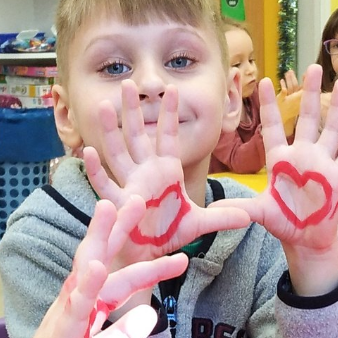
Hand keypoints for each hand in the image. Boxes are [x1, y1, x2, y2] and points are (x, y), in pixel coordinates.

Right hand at [0, 199, 190, 337]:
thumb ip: (125, 334)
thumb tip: (151, 312)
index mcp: (81, 309)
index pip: (113, 273)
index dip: (137, 254)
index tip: (164, 237)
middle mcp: (70, 306)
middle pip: (95, 258)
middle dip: (116, 228)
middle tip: (139, 197)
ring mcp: (62, 321)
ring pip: (84, 274)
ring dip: (98, 241)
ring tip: (112, 210)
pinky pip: (74, 311)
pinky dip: (86, 288)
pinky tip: (98, 269)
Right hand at [83, 80, 250, 272]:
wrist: (148, 254)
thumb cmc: (168, 234)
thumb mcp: (199, 223)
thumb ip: (221, 217)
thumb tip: (249, 217)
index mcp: (165, 170)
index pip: (168, 136)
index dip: (169, 113)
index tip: (172, 88)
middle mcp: (145, 172)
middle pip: (137, 135)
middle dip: (133, 110)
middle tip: (129, 82)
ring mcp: (129, 185)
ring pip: (117, 152)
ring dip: (110, 130)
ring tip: (103, 106)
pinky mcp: (118, 202)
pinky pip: (105, 183)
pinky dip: (97, 169)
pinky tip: (88, 152)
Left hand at [222, 67, 337, 253]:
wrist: (306, 240)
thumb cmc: (283, 223)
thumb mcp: (261, 213)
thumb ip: (241, 208)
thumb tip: (213, 208)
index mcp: (280, 160)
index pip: (272, 127)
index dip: (269, 106)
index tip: (265, 81)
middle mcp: (302, 156)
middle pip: (306, 118)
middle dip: (309, 94)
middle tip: (313, 68)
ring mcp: (322, 163)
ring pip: (332, 128)